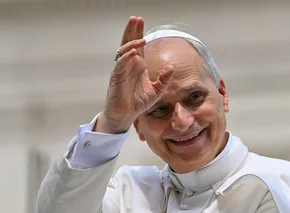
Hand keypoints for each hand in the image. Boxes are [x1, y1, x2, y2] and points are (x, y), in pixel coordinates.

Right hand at [95, 16, 174, 133]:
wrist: (126, 115)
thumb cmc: (138, 102)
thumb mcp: (157, 91)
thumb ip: (165, 80)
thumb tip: (172, 67)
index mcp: (139, 66)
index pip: (138, 46)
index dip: (139, 33)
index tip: (141, 21)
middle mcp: (129, 65)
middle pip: (129, 43)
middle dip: (132, 31)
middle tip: (136, 18)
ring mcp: (122, 70)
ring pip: (124, 51)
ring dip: (131, 42)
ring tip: (139, 35)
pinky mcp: (116, 78)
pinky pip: (120, 65)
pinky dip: (126, 57)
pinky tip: (132, 52)